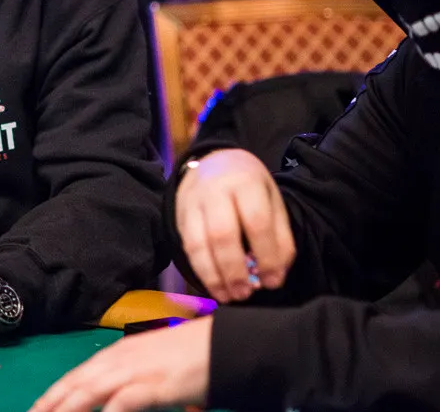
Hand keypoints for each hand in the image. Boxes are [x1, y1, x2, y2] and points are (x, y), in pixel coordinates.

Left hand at [29, 316, 211, 411]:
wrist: (226, 345)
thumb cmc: (193, 357)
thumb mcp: (154, 367)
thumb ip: (135, 385)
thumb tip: (119, 403)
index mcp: (117, 355)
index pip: (75, 377)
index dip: (52, 395)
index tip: (35, 410)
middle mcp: (119, 360)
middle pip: (74, 384)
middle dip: (49, 404)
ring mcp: (135, 370)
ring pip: (88, 392)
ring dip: (66, 409)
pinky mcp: (154, 384)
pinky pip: (122, 402)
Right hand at [176, 149, 295, 301]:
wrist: (213, 161)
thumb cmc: (249, 187)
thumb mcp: (273, 202)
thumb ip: (280, 237)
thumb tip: (274, 276)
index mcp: (245, 182)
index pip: (257, 222)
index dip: (266, 256)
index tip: (273, 281)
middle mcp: (214, 190)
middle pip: (222, 234)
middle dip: (234, 270)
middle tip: (246, 294)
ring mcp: (192, 202)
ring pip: (198, 243)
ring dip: (213, 276)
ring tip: (229, 296)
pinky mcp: (178, 216)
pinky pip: (186, 247)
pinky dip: (201, 271)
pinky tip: (215, 286)